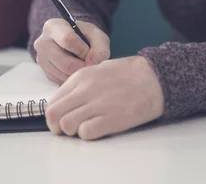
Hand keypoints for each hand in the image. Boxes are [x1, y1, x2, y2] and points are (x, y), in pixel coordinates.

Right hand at [33, 19, 110, 84]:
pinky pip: (60, 81)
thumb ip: (100, 48)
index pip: (68, 39)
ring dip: (78, 74)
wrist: (72, 41)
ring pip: (63, 74)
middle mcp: (42, 42)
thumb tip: (93, 62)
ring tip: (84, 66)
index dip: (83, 49)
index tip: (89, 51)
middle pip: (65, 63)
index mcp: (53, 26)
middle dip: (82, 67)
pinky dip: (72, 79)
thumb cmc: (84, 36)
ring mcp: (41, 59)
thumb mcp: (96, 35)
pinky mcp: (44, 72)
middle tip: (90, 64)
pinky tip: (76, 70)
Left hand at [45, 56, 164, 140]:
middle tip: (68, 129)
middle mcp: (85, 90)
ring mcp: (98, 104)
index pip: (51, 101)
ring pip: (66, 125)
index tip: (62, 118)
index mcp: (80, 78)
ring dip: (72, 131)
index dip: (54, 114)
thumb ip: (78, 86)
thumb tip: (64, 103)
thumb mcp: (96, 71)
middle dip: (57, 127)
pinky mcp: (112, 118)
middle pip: (53, 115)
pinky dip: (87, 135)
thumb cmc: (127, 75)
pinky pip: (86, 133)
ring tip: (84, 128)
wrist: (154, 78)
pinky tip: (97, 129)